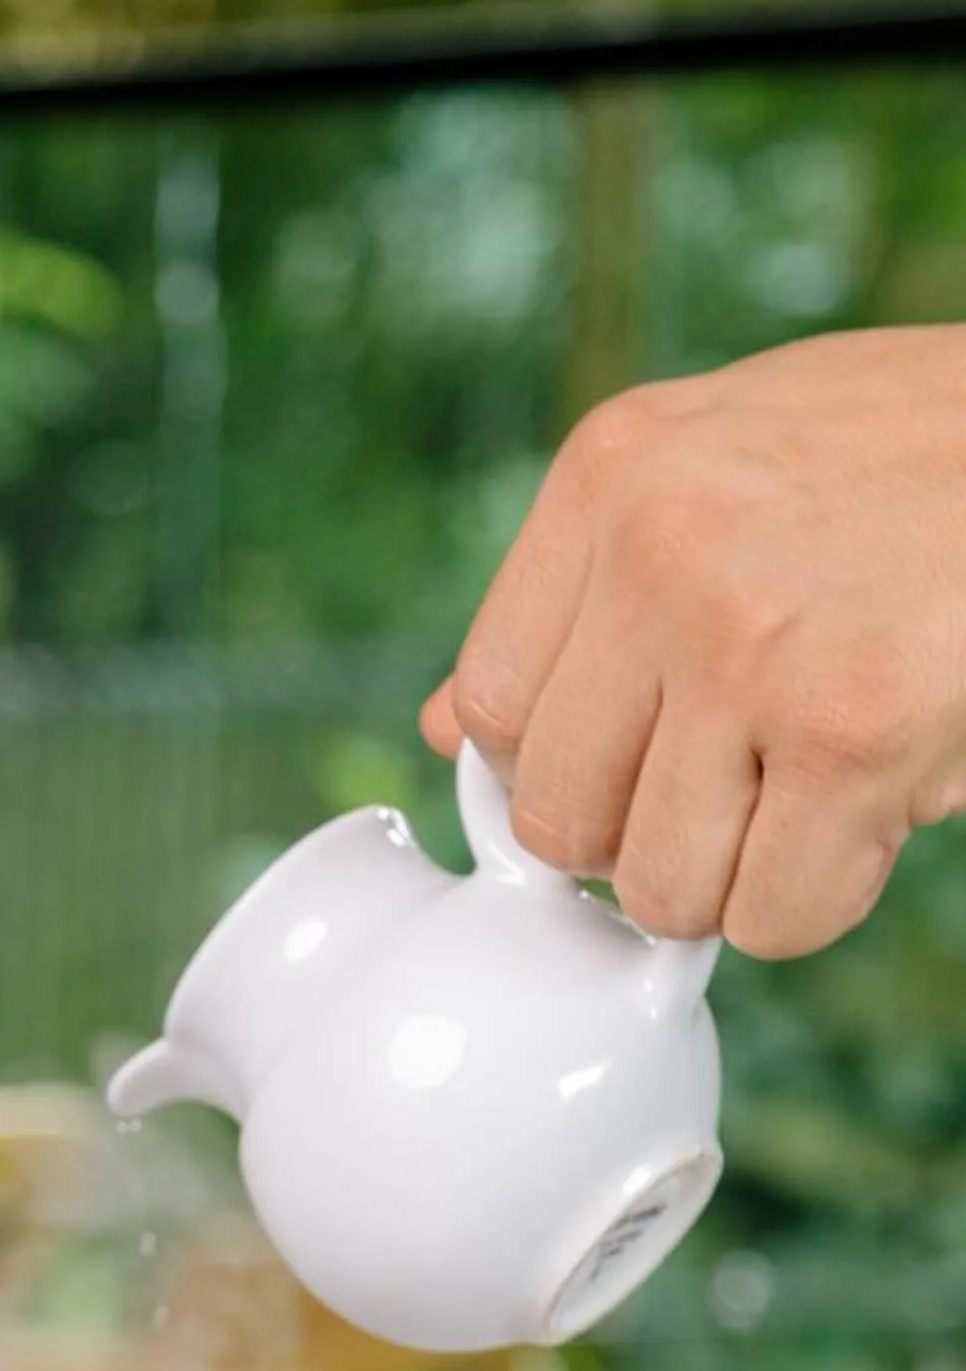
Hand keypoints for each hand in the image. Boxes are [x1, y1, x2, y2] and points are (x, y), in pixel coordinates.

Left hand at [421, 327, 965, 959]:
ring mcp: (751, 642)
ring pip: (661, 887)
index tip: (633, 774)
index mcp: (614, 475)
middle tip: (738, 790)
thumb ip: (583, 592)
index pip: (488, 709)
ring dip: (740, 876)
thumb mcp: (724, 461)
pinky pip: (775, 912)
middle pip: (559, 821)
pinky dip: (820, 899)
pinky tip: (871, 811)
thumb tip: (452, 730)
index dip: (559, 775)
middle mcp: (662, 549)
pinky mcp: (851, 728)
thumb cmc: (918, 458)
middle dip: (645, 840)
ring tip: (813, 789)